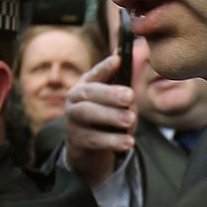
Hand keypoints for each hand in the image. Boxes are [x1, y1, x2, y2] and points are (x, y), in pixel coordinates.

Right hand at [61, 53, 135, 185]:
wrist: (89, 150)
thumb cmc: (107, 118)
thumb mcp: (118, 102)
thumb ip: (126, 84)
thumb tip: (134, 56)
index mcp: (87, 84)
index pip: (96, 72)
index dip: (106, 67)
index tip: (118, 60)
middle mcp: (75, 98)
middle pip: (90, 92)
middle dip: (111, 93)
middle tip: (131, 96)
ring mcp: (72, 119)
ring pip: (88, 113)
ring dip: (111, 116)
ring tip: (131, 120)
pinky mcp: (76, 139)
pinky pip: (93, 139)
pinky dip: (112, 141)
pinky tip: (128, 142)